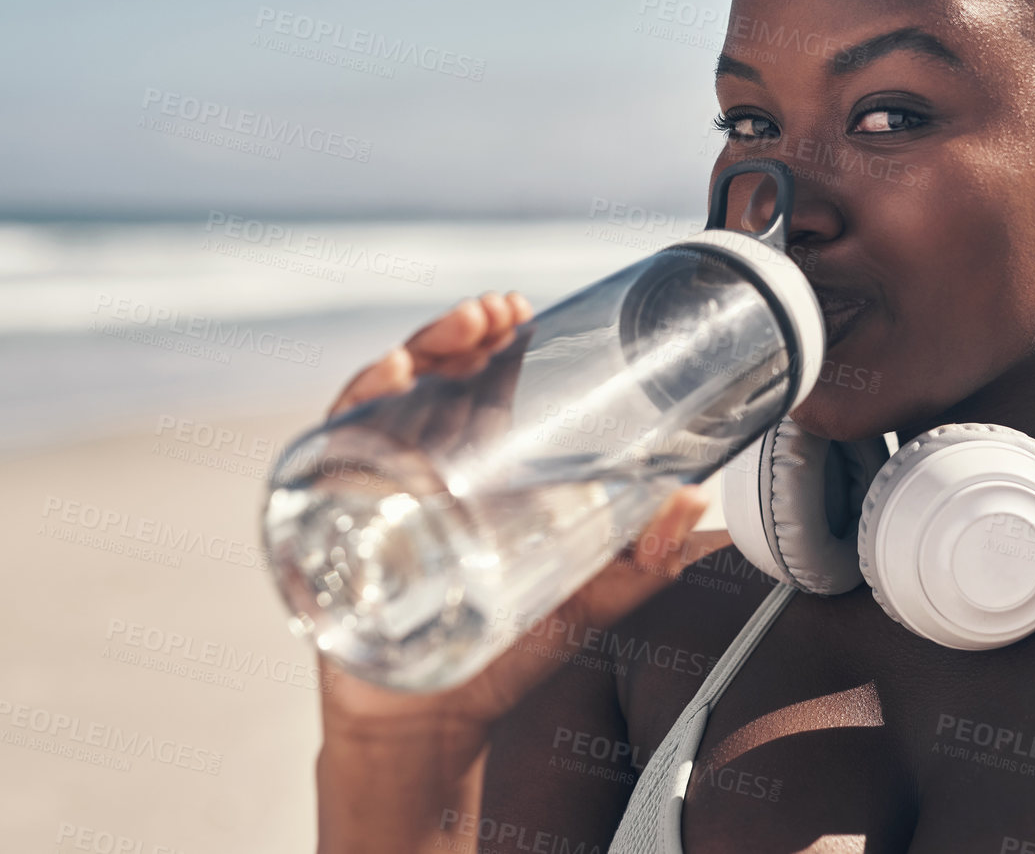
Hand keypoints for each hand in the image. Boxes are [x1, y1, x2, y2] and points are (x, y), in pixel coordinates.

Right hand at [318, 292, 730, 737]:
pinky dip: (358, 405)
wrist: (433, 721)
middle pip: (432, 373)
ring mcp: (379, 484)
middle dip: (458, 332)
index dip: (498, 336)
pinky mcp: (340, 514)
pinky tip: (388, 383)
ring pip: (384, 394)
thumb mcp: (589, 594)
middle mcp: (426, 463)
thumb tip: (698, 500)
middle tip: (496, 316)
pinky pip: (336, 446)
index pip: (482, 380)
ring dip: (417, 351)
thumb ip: (647, 557)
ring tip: (457, 335)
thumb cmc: (507, 652)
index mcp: (481, 466)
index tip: (524, 313)